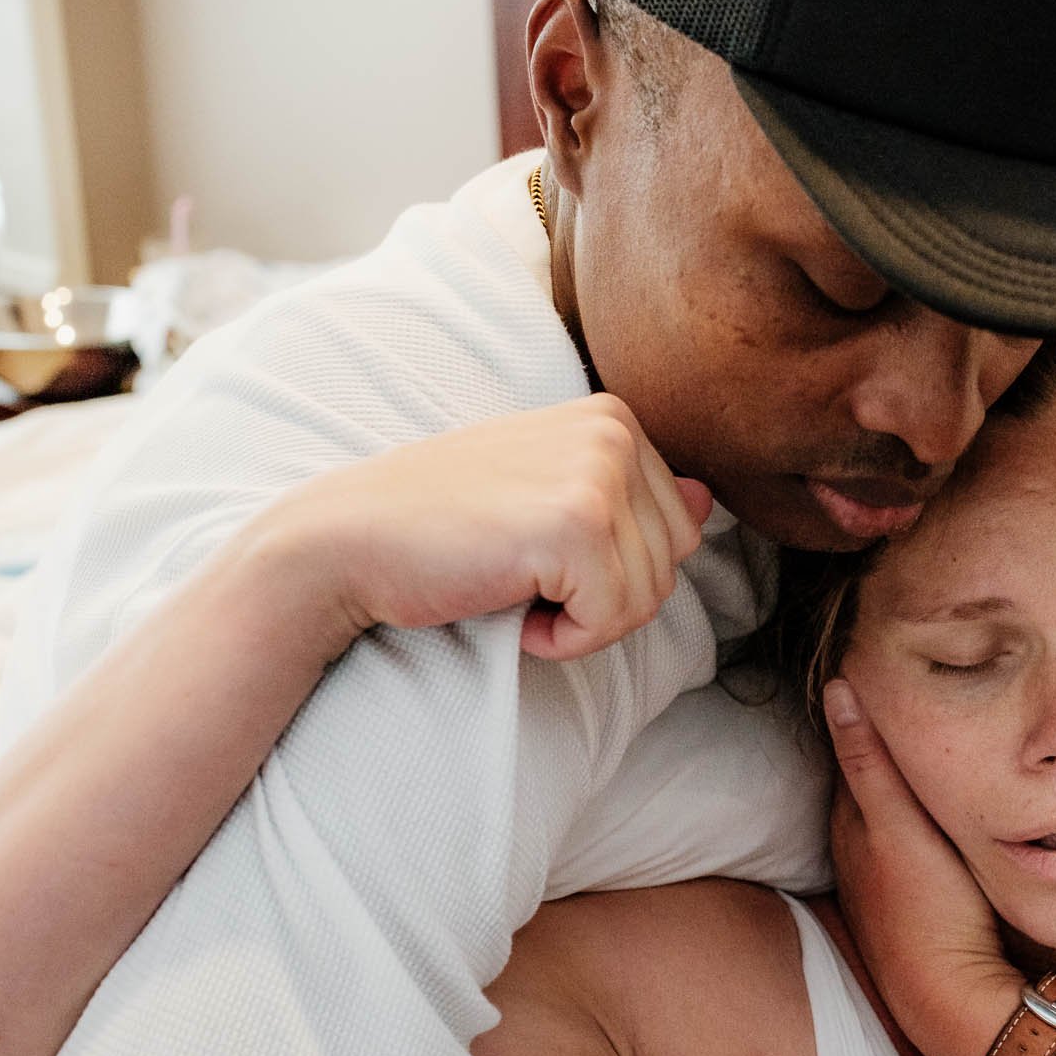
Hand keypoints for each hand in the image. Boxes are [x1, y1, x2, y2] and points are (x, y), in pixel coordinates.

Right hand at [253, 395, 712, 661]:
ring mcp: (599, 473)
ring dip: (583, 620)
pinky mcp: (577, 525)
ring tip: (516, 585)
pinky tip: (514, 608)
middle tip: (524, 576)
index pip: (680, 531)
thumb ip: (629, 493)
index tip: (538, 553)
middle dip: (606, 599)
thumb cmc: (442, 524)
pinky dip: (565, 639)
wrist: (349, 541)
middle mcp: (615, 431)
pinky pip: (614, 619)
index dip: (613, 570)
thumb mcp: (544, 494)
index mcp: (613, 417)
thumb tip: (706, 498)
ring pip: (650, 598)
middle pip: (674, 565)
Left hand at [823, 678, 1021, 1055]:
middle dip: (887, 744)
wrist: (950, 997)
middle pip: (870, 782)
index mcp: (852, 822)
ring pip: (889, 814)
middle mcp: (857, 850)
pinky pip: (910, 843)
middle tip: (919, 696)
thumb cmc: (928, 908)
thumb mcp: (900, 826)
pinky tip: (942, 815)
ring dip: (904, 784)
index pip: (851, 749)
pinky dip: (919, 819)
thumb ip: (870, 761)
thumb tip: (837, 688)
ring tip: (937, 744)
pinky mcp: (910, 903)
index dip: (868, 711)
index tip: (888, 669)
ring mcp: (882, 879)